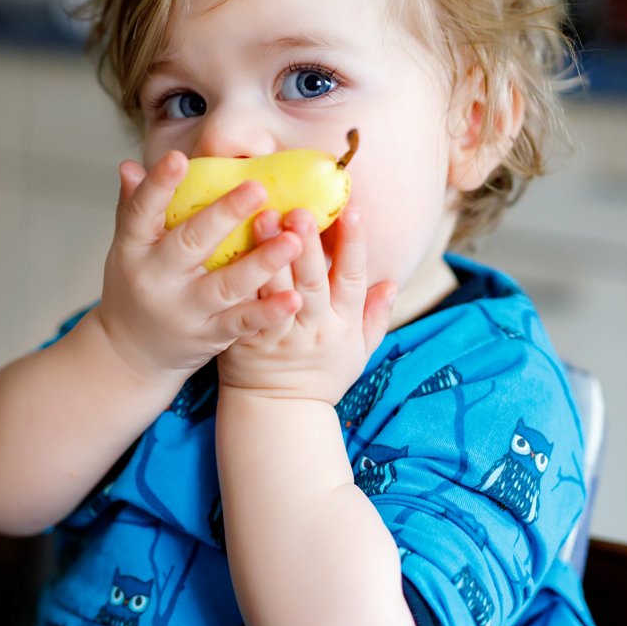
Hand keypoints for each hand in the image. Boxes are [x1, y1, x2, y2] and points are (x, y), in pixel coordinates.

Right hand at [94, 152, 305, 382]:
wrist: (130, 356)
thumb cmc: (135, 287)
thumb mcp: (127, 248)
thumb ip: (133, 207)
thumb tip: (130, 164)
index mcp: (134, 249)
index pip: (142, 212)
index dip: (158, 185)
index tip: (178, 158)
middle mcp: (156, 279)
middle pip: (190, 243)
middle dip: (224, 215)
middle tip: (258, 188)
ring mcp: (184, 310)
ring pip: (225, 285)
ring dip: (261, 263)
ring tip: (293, 240)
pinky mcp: (209, 336)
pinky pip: (241, 323)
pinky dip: (267, 312)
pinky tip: (294, 297)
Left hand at [217, 205, 397, 403]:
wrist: (280, 414)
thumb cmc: (322, 376)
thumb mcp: (360, 352)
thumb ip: (376, 316)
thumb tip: (393, 282)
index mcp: (342, 324)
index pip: (351, 278)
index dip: (353, 244)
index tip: (352, 210)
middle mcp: (312, 327)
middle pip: (311, 280)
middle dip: (307, 244)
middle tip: (300, 210)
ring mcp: (278, 334)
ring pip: (275, 290)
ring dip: (270, 254)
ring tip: (263, 219)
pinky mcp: (247, 339)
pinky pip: (244, 307)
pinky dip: (241, 280)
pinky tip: (233, 252)